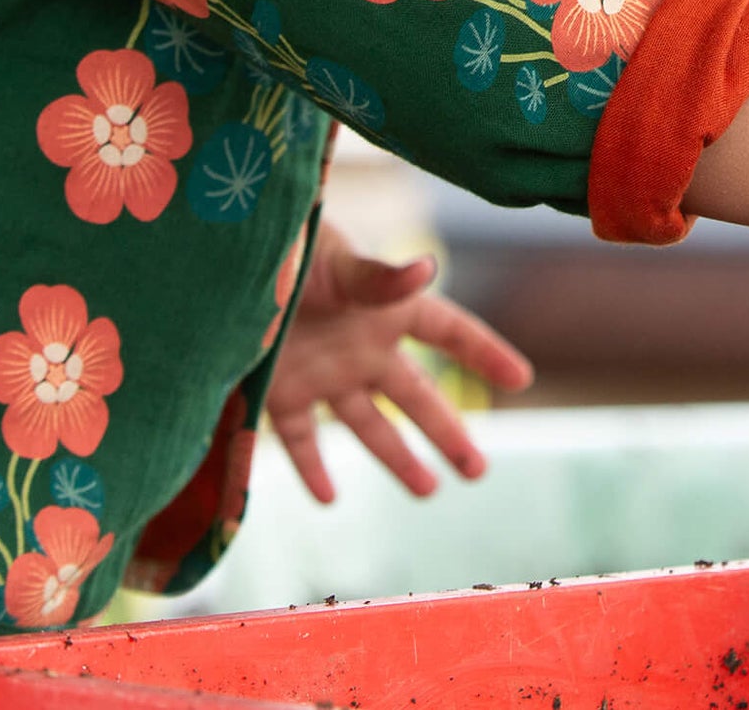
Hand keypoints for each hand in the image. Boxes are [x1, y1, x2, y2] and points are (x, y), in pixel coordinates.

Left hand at [266, 223, 532, 502]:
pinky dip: (312, 469)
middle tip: (478, 470)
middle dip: (447, 432)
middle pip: (416, 395)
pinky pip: (303, 439)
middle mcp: (362, 345)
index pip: (448, 331)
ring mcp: (325, 371)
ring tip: (427, 491)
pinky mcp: (282, 391)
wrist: (227, 261)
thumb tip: (428, 267)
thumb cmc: (291, 250)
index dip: (485, 352)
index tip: (522, 376)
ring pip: (368, 425)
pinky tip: (328, 499)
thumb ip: (380, 277)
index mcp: (386, 308)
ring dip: (397, 458)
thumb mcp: (337, 264)